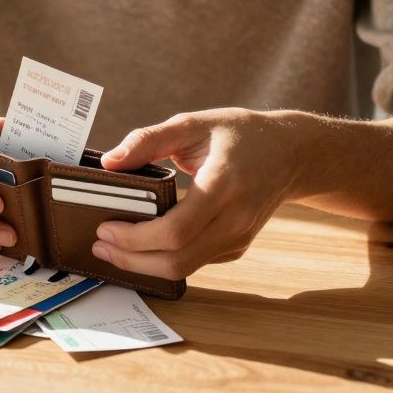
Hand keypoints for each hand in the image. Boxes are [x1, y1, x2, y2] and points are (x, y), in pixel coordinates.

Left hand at [92, 108, 302, 279]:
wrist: (292, 153)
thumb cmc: (241, 134)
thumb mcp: (194, 124)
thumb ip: (149, 140)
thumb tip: (110, 161)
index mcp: (224, 184)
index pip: (175, 230)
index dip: (135, 238)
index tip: (105, 228)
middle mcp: (235, 218)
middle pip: (177, 260)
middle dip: (131, 259)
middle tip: (100, 245)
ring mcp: (239, 237)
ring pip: (185, 269)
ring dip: (144, 266)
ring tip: (113, 249)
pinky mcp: (237, 246)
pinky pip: (196, 263)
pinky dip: (164, 261)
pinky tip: (142, 247)